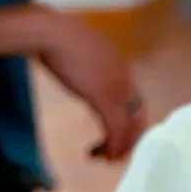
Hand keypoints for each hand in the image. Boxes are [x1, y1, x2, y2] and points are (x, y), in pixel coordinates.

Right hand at [33, 14, 146, 160]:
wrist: (52, 33)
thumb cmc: (58, 36)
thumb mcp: (80, 52)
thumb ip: (87, 65)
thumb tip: (78, 68)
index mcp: (121, 67)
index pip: (136, 101)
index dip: (131, 121)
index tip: (119, 134)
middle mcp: (125, 80)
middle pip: (138, 116)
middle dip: (130, 138)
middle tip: (117, 154)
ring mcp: (116, 89)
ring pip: (129, 126)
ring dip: (119, 146)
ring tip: (106, 158)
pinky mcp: (103, 98)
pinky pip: (115, 129)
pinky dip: (112, 145)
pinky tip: (102, 153)